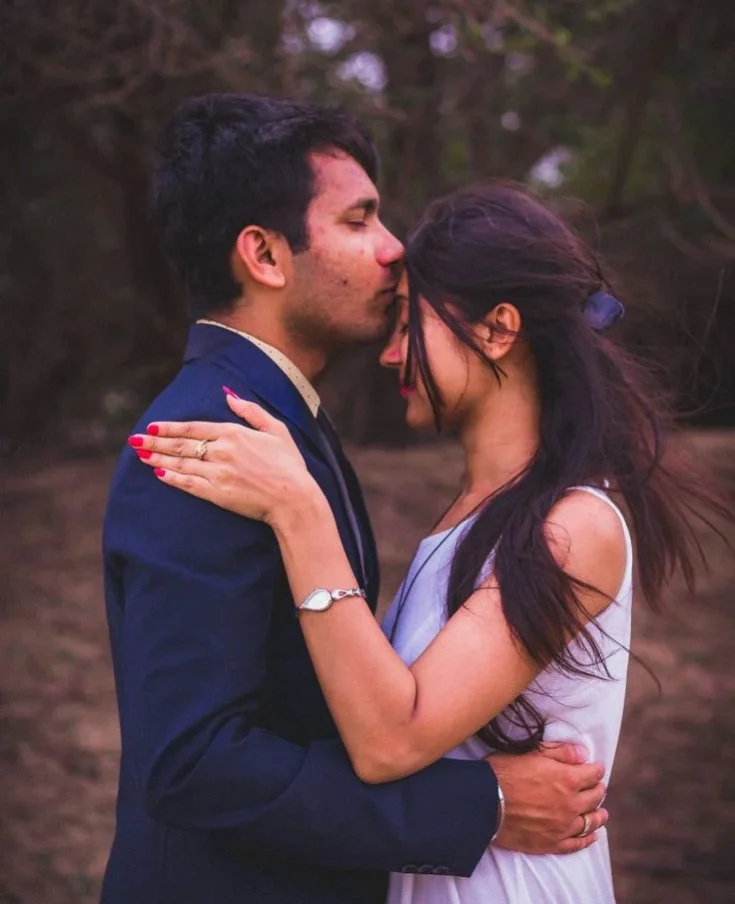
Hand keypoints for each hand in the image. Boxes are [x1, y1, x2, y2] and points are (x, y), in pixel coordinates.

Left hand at [128, 389, 319, 523]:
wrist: (294, 498)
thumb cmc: (289, 464)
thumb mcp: (276, 430)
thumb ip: (251, 411)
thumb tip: (229, 394)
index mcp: (234, 433)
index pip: (193, 427)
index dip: (170, 427)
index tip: (152, 427)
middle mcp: (222, 451)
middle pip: (181, 444)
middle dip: (155, 441)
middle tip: (134, 440)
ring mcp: (218, 473)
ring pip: (180, 463)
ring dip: (158, 458)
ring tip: (140, 455)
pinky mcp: (218, 494)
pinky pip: (189, 484)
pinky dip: (172, 478)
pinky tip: (159, 473)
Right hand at [488, 742, 607, 854]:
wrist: (485, 803)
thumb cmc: (505, 772)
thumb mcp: (532, 752)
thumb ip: (560, 752)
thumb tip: (583, 754)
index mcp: (567, 779)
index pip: (593, 774)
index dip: (596, 769)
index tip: (596, 768)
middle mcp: (570, 804)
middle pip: (594, 797)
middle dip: (598, 790)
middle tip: (598, 787)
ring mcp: (562, 826)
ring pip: (590, 822)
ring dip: (598, 816)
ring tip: (602, 813)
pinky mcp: (552, 843)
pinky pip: (577, 844)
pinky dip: (587, 839)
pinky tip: (592, 836)